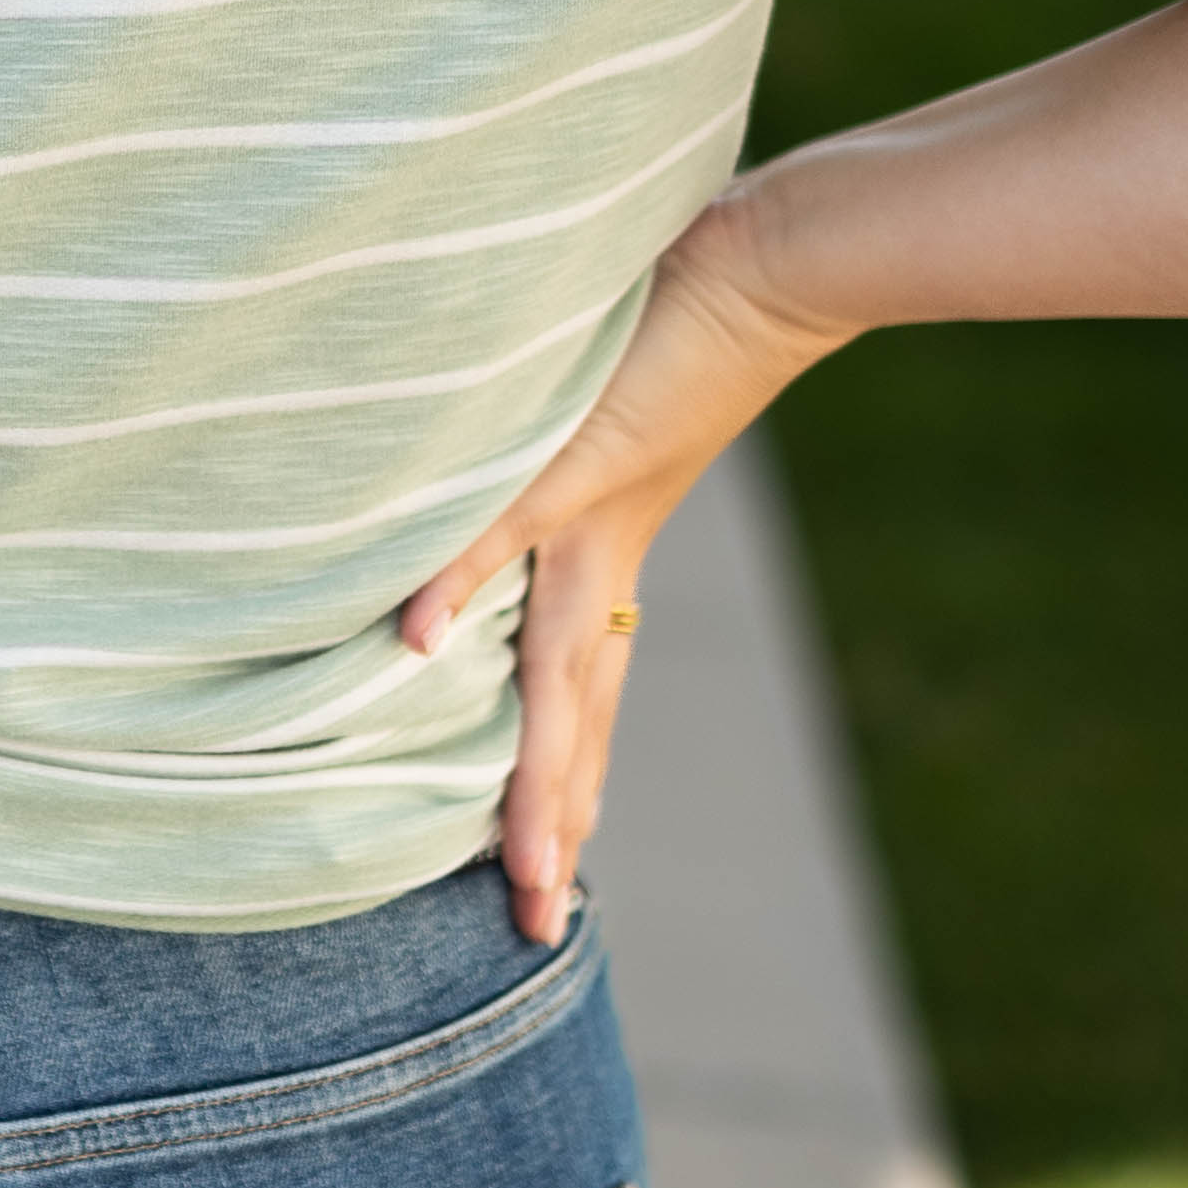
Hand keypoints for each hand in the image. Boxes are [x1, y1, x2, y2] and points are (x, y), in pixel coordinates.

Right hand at [398, 184, 852, 944]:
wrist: (773, 262)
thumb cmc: (682, 312)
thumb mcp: (606, 399)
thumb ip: (553, 441)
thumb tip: (505, 500)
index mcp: (608, 544)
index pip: (581, 683)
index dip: (566, 771)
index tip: (557, 861)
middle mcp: (602, 548)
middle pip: (572, 709)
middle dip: (555, 818)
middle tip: (540, 925)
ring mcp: (588, 507)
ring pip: (553, 664)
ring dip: (533, 768)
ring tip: (523, 869)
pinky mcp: (573, 448)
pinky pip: (495, 528)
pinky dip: (452, 584)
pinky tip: (414, 647)